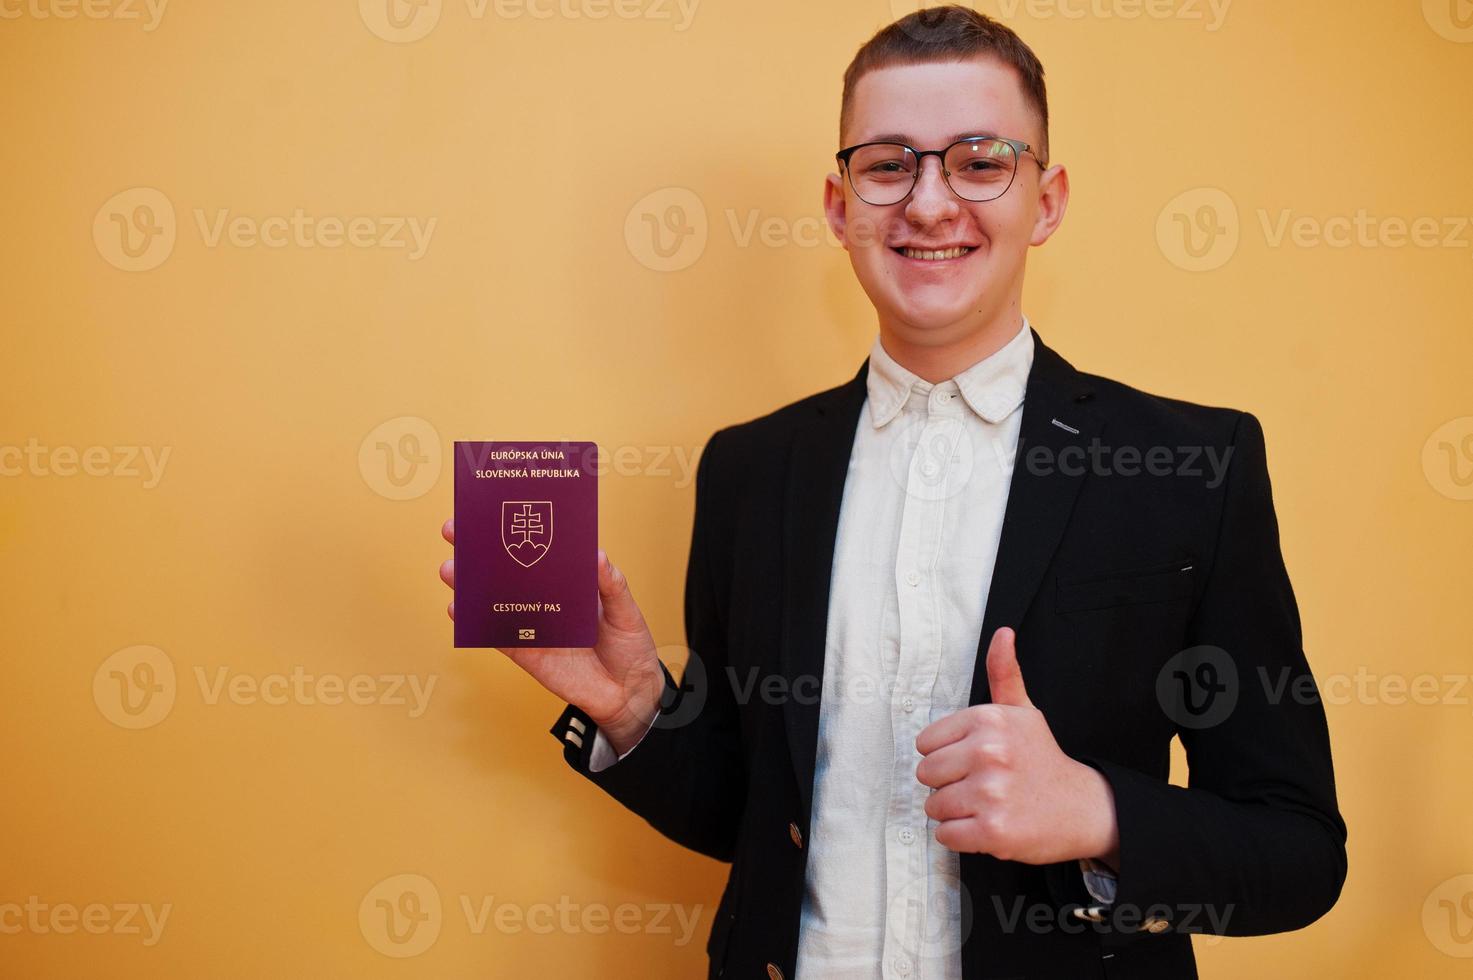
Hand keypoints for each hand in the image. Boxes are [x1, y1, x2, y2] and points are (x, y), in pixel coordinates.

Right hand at [439, 519, 663, 753]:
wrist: (629, 695)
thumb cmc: (630, 647)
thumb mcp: (627, 611)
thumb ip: (612, 585)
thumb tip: (597, 554)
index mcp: (569, 581)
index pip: (538, 547)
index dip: (515, 529)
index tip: (491, 510)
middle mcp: (545, 599)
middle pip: (507, 569)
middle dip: (478, 549)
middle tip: (455, 531)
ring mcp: (533, 625)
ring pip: (493, 600)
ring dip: (469, 584)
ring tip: (451, 569)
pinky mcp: (526, 653)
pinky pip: (496, 635)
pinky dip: (476, 622)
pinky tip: (457, 609)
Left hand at [915, 627, 1119, 866]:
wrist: (1084, 808)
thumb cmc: (1042, 759)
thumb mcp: (1023, 712)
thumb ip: (1004, 673)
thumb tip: (1003, 633)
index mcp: (988, 719)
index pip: (925, 743)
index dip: (946, 755)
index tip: (974, 760)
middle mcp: (988, 752)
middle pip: (925, 774)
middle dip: (947, 784)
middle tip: (980, 785)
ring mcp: (990, 793)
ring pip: (933, 805)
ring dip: (954, 811)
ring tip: (985, 805)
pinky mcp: (993, 831)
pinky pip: (946, 835)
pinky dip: (960, 836)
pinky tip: (986, 826)